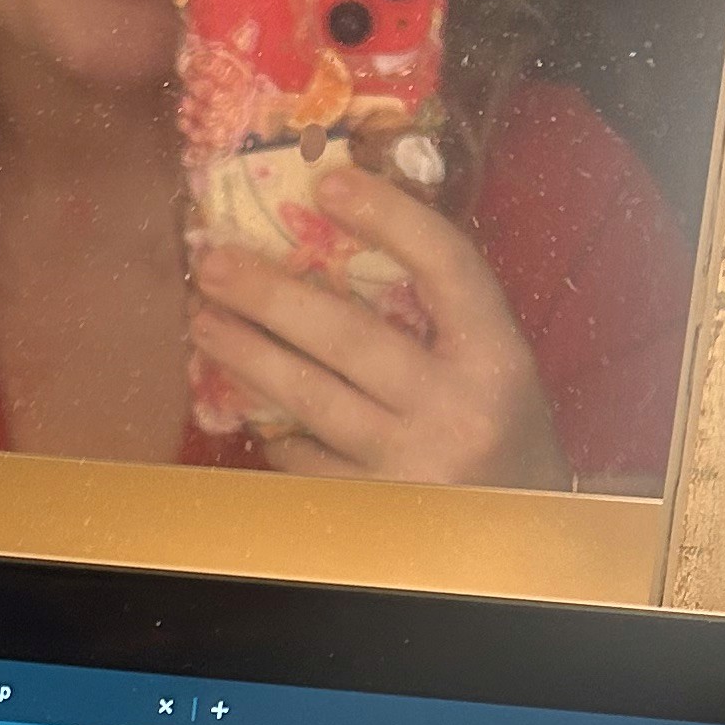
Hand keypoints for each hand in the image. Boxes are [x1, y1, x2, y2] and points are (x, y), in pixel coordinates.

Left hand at [189, 156, 567, 487]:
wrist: (520, 541)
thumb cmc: (499, 435)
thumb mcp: (495, 369)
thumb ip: (441, 315)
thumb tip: (343, 237)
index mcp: (498, 358)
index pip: (447, 266)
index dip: (389, 217)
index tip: (328, 182)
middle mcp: (457, 410)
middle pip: (350, 337)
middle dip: (272, 295)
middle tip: (215, 264)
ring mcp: (411, 466)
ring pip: (312, 399)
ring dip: (249, 356)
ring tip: (205, 324)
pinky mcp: (373, 512)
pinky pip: (305, 461)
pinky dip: (275, 431)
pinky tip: (246, 406)